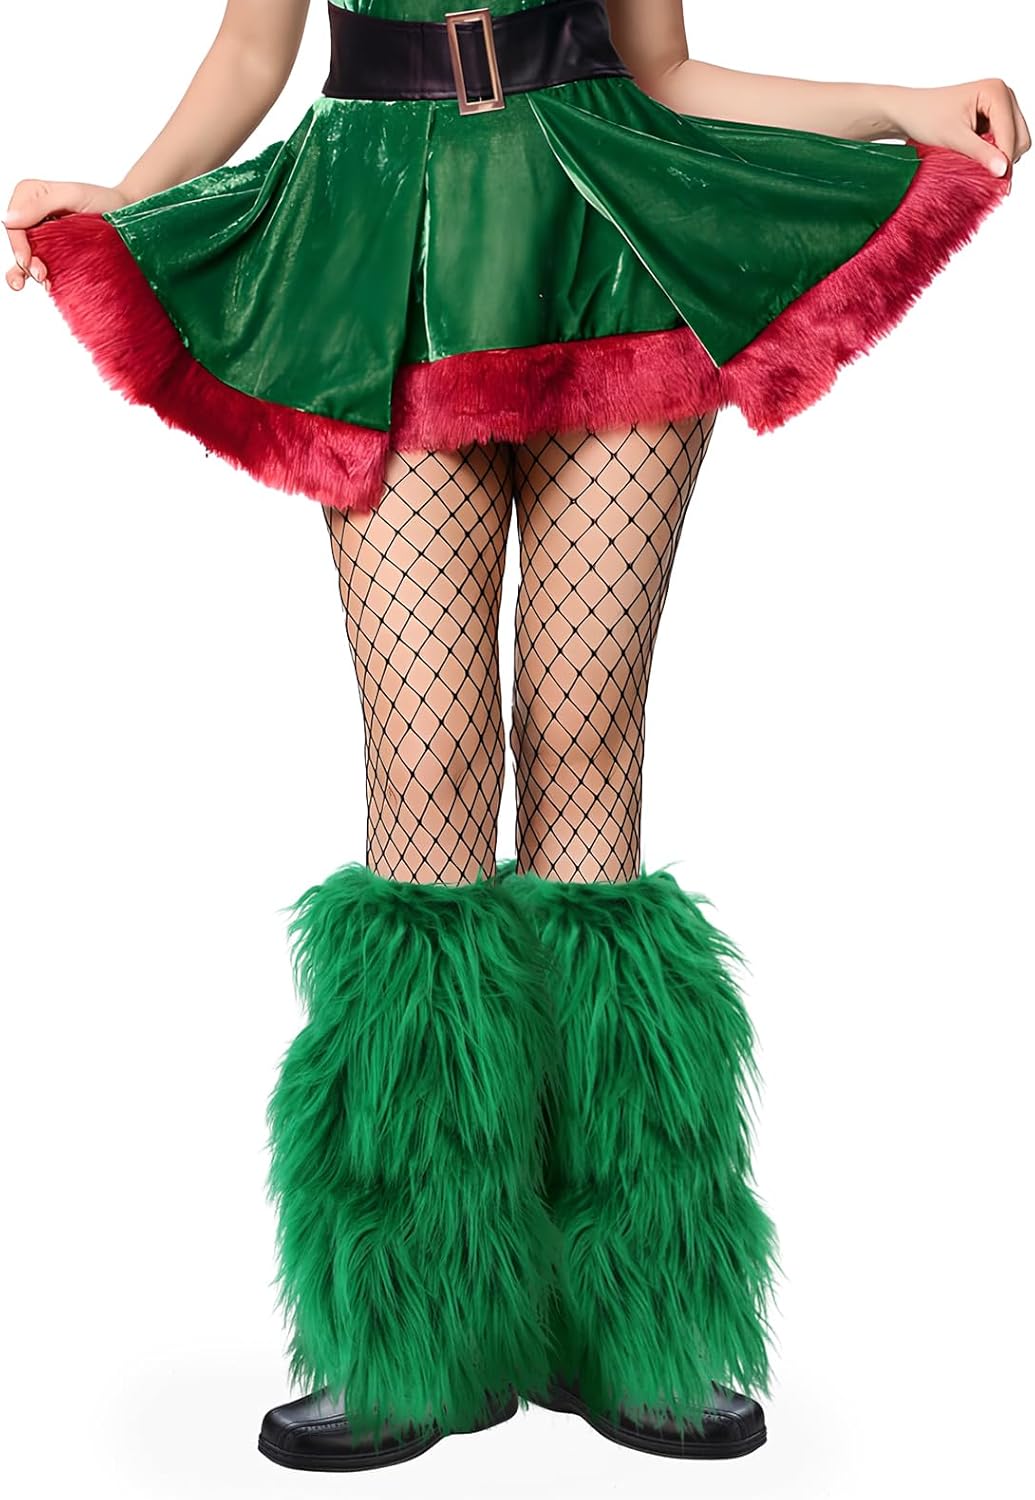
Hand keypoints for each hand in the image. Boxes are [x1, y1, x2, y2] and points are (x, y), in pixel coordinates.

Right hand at [4, 180, 130, 291]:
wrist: (126, 217)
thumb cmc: (102, 200)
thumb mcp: (72, 195)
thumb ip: (40, 205)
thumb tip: (8, 219)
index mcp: (30, 195)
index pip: (13, 224)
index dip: (18, 244)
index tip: (26, 260)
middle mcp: (31, 214)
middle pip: (19, 242)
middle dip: (25, 261)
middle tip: (41, 275)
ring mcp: (42, 234)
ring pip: (25, 256)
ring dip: (27, 272)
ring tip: (43, 282)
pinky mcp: (53, 250)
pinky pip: (38, 263)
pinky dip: (35, 275)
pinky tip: (42, 285)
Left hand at [890, 77, 1029, 175]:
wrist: (909, 113)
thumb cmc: (926, 118)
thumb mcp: (953, 138)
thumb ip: (981, 153)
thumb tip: (1003, 170)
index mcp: (997, 91)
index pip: (1012, 135)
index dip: (1004, 160)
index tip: (995, 184)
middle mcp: (1004, 95)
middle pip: (1020, 138)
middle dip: (1003, 158)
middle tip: (979, 171)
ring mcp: (1001, 107)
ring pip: (1015, 142)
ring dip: (997, 156)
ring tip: (970, 156)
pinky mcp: (995, 118)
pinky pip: (1004, 143)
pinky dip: (992, 153)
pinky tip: (973, 153)